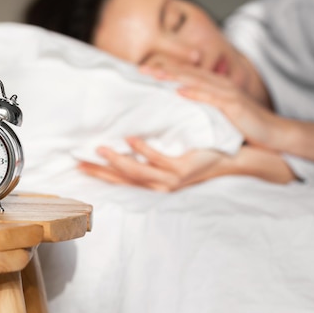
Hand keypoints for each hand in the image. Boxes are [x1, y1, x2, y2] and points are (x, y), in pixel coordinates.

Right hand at [78, 137, 228, 191]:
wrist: (234, 156)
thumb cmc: (202, 148)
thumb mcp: (173, 149)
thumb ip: (153, 145)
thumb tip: (129, 128)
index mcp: (157, 179)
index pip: (123, 178)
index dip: (101, 172)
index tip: (80, 164)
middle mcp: (161, 184)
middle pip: (124, 179)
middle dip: (101, 172)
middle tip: (79, 161)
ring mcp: (172, 178)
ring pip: (138, 172)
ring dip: (118, 161)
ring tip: (101, 149)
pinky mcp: (183, 169)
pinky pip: (159, 161)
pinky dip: (143, 150)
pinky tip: (130, 140)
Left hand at [140, 64, 281, 149]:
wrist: (274, 134)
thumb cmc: (246, 127)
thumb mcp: (221, 115)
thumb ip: (203, 109)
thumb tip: (182, 109)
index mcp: (215, 86)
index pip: (186, 75)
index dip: (165, 71)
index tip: (143, 71)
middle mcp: (220, 85)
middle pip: (187, 74)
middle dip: (163, 70)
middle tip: (140, 69)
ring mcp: (227, 93)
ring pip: (196, 81)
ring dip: (174, 77)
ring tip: (154, 76)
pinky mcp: (234, 105)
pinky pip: (211, 97)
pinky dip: (195, 93)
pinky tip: (180, 91)